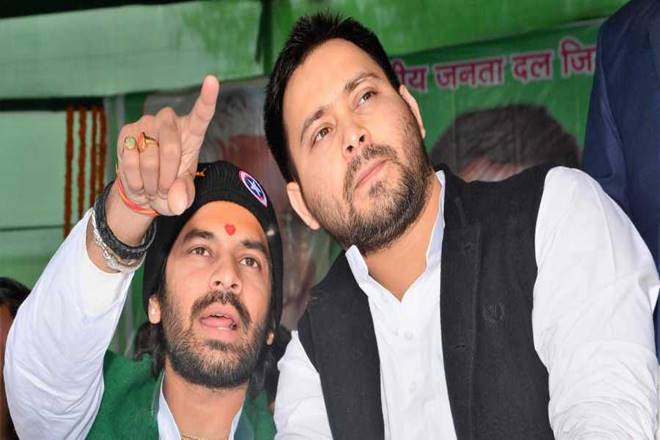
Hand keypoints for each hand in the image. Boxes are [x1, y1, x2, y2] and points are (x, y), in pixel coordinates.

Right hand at [115, 75, 219, 215]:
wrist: (144, 191)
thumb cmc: (170, 188)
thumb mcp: (183, 196)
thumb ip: (183, 196)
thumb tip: (174, 199)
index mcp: (192, 133)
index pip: (202, 114)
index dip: (207, 98)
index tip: (212, 80)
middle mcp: (169, 122)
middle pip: (171, 149)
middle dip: (167, 178)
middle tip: (165, 190)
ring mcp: (147, 124)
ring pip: (149, 160)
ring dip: (151, 182)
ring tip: (153, 186)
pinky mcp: (126, 132)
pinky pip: (130, 161)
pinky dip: (135, 180)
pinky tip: (139, 180)